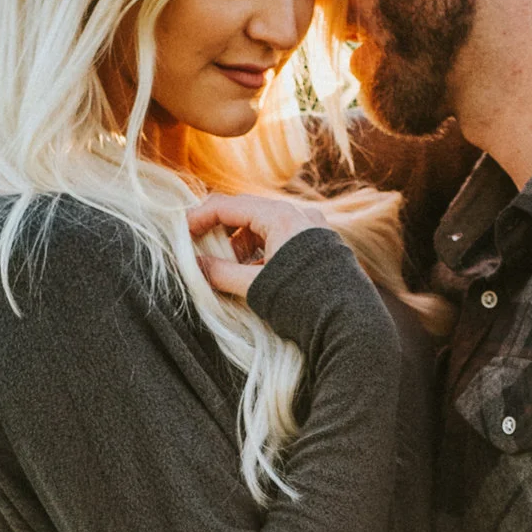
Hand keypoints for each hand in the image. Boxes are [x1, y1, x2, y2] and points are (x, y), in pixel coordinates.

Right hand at [186, 190, 326, 301]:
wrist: (349, 325)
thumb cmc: (303, 303)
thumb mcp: (255, 287)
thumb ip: (220, 273)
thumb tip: (194, 266)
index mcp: (281, 217)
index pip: (229, 206)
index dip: (200, 217)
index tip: (182, 234)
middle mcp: (299, 216)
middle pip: (247, 214)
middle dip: (222, 234)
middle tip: (203, 254)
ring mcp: (312, 229)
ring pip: (265, 228)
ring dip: (242, 247)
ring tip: (230, 273)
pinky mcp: (320, 246)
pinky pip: (282, 240)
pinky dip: (262, 254)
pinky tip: (255, 277)